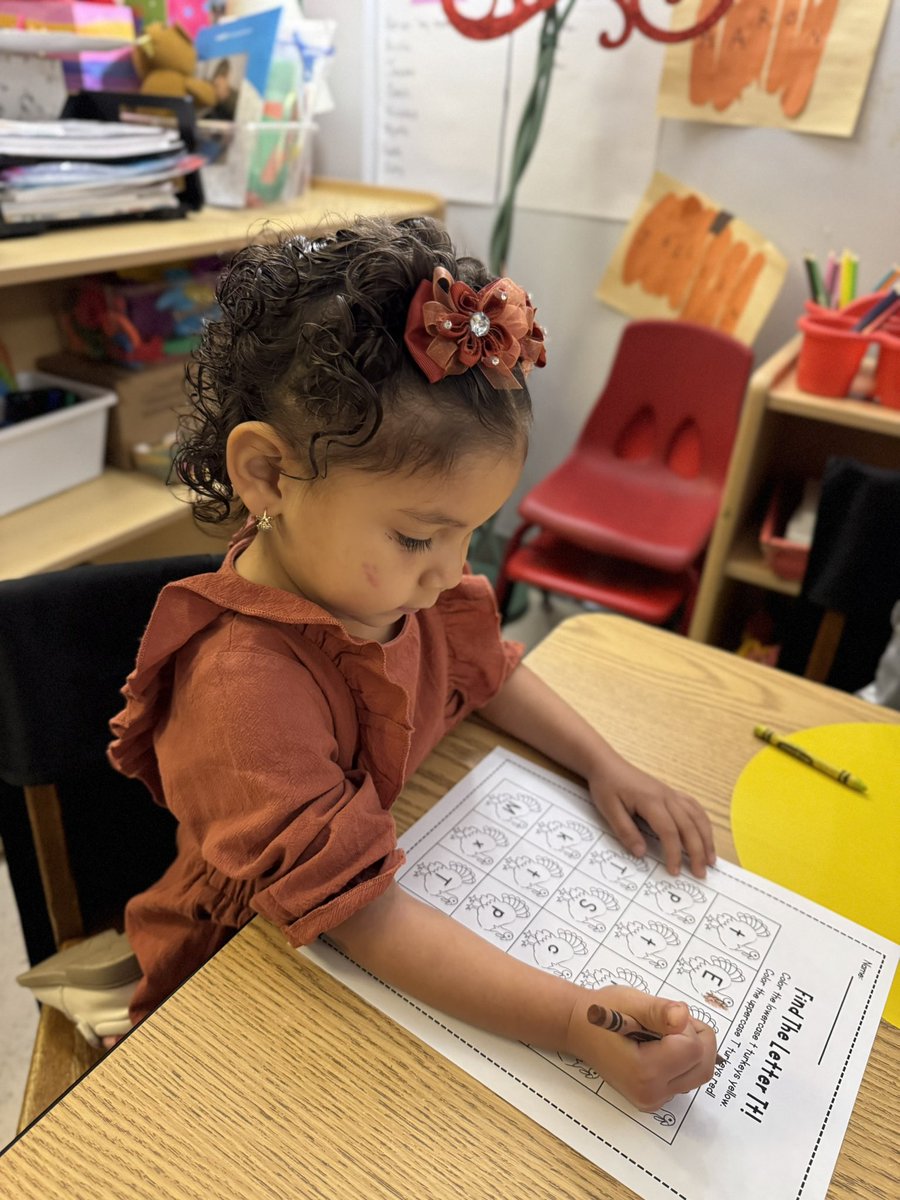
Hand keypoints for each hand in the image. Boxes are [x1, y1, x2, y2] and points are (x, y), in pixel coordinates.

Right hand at [565, 986, 716, 1111]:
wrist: (578, 1029)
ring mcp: (653, 1101)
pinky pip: (686, 1079)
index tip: (662, 1017)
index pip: (693, 1049)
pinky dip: (683, 1060)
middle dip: (696, 1038)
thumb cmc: (602, 1012)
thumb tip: (683, 1017)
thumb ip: (660, 1010)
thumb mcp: (631, 1002)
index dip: (685, 1026)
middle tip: (669, 1022)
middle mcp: (651, 1094)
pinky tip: (661, 1046)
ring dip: (691, 1048)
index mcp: (644, 1072)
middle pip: (703, 1066)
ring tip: (663, 1033)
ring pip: (698, 1074)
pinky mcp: (655, 1100)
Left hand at [587, 753, 714, 877]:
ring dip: (706, 838)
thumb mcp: (609, 810)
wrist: (607, 764)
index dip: (674, 853)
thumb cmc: (606, 787)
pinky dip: (703, 822)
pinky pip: (694, 807)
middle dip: (697, 851)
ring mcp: (671, 793)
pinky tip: (706, 834)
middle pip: (689, 826)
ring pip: (697, 816)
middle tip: (700, 873)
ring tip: (711, 859)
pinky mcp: (672, 793)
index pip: (669, 831)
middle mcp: (666, 796)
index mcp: (650, 801)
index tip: (674, 871)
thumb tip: (641, 854)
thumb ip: (626, 832)